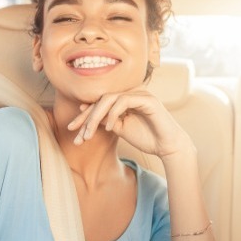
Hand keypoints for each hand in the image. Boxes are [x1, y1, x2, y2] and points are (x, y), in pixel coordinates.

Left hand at [67, 90, 193, 158]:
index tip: (72, 129)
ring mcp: (140, 94)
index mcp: (125, 100)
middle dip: (86, 117)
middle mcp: (132, 93)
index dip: (85, 116)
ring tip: (88, 134)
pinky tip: (109, 128)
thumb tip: (87, 114)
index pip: (100, 103)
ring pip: (109, 99)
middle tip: (75, 132)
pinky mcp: (147, 99)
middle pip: (101, 99)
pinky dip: (113, 114)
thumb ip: (106, 120)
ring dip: (95, 117)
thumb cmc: (148, 138)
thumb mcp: (121, 129)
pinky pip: (123, 102)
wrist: (169, 147)